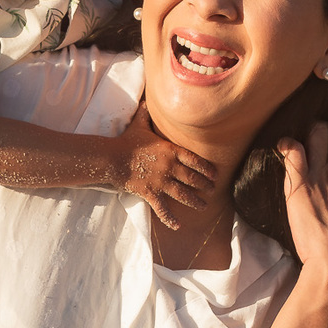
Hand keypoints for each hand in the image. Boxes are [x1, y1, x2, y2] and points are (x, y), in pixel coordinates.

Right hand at [110, 102, 217, 229]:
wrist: (112, 158)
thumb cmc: (126, 141)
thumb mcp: (138, 125)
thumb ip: (145, 115)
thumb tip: (146, 101)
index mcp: (170, 150)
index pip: (194, 160)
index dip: (207, 168)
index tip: (215, 174)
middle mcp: (170, 167)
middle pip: (193, 178)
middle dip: (205, 185)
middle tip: (212, 190)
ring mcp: (161, 181)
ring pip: (183, 194)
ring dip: (195, 201)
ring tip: (203, 206)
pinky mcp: (151, 193)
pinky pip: (163, 209)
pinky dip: (171, 218)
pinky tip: (178, 226)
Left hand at [276, 122, 327, 297]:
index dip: (324, 153)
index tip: (313, 157)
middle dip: (315, 132)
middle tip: (300, 141)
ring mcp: (322, 174)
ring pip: (317, 134)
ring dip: (302, 134)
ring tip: (288, 144)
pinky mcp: (303, 182)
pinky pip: (294, 150)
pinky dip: (285, 144)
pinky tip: (279, 147)